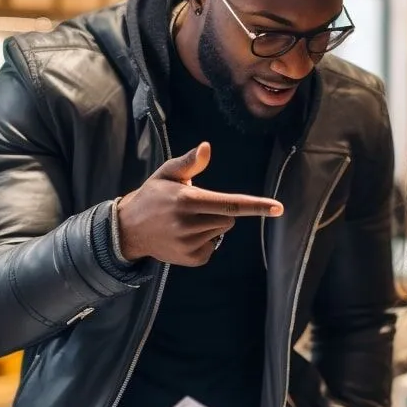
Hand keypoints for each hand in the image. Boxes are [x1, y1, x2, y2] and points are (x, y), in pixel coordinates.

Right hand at [116, 142, 283, 265]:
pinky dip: (204, 241)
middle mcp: (188, 223)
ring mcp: (189, 243)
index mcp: (186, 200)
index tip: (278, 208)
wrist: (128, 230)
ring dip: (211, 226)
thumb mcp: (167, 175)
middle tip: (195, 208)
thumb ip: (189, 163)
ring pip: (221, 231)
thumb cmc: (152, 196)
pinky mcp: (191, 258)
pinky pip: (212, 247)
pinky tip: (183, 236)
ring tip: (185, 222)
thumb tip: (206, 148)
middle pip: (230, 218)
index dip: (257, 205)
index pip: (230, 204)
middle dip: (220, 211)